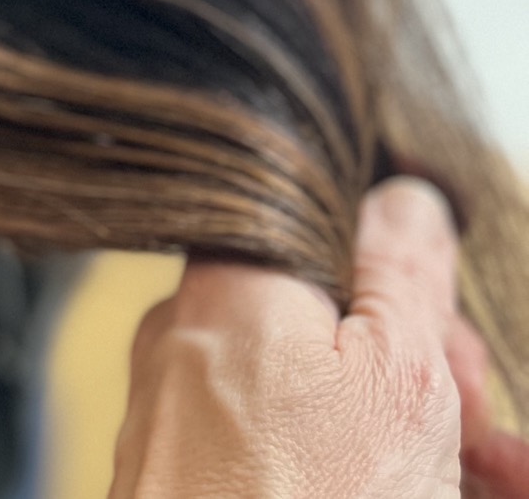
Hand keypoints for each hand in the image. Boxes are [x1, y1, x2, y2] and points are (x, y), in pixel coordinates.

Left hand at [110, 177, 528, 498]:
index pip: (316, 236)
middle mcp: (186, 343)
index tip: (455, 351)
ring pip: (310, 411)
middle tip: (488, 438)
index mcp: (227, 286)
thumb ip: (403, 277)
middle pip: (323, 334)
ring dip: (409, 445)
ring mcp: (176, 426)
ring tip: (493, 481)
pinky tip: (435, 491)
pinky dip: (346, 477)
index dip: (400, 289)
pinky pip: (275, 462)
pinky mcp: (180, 488)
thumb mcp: (399, 382)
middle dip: (422, 382)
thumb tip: (405, 200)